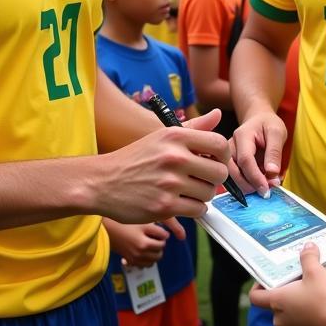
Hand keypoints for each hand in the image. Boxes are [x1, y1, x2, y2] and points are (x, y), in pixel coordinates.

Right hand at [97, 109, 228, 222]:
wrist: (101, 182)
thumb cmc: (134, 159)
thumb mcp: (161, 137)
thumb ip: (193, 127)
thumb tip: (216, 114)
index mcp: (175, 136)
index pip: (220, 144)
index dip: (223, 156)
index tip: (215, 162)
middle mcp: (174, 157)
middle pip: (220, 172)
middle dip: (214, 179)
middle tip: (200, 180)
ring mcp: (170, 183)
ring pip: (210, 193)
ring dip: (202, 196)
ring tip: (186, 191)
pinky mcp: (165, 206)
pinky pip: (198, 210)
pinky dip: (194, 210)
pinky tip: (181, 203)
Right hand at [104, 219, 183, 267]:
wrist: (109, 230)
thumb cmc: (126, 224)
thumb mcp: (143, 223)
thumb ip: (157, 230)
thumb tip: (167, 236)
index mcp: (144, 244)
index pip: (162, 244)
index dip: (163, 237)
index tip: (160, 232)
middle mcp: (140, 254)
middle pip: (159, 255)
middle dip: (160, 247)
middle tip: (155, 238)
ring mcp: (134, 259)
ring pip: (152, 262)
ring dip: (154, 254)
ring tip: (151, 245)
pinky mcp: (130, 261)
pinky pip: (144, 266)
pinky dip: (147, 261)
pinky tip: (144, 253)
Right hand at [231, 109, 286, 194]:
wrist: (258, 120)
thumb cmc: (268, 124)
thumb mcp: (277, 132)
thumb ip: (275, 152)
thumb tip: (272, 174)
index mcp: (242, 135)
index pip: (245, 159)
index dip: (255, 177)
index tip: (267, 189)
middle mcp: (230, 146)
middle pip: (232, 170)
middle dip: (248, 185)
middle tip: (265, 193)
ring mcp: (226, 155)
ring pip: (229, 176)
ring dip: (245, 187)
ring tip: (263, 189)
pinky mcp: (228, 163)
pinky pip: (232, 177)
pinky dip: (243, 185)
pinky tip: (256, 187)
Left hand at [249, 243, 325, 325]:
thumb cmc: (324, 297)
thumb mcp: (316, 271)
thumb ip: (308, 257)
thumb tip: (308, 247)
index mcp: (276, 302)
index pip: (255, 297)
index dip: (258, 286)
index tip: (268, 278)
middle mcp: (281, 319)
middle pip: (280, 302)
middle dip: (293, 289)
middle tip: (306, 278)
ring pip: (297, 311)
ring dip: (309, 298)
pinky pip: (310, 322)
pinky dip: (318, 312)